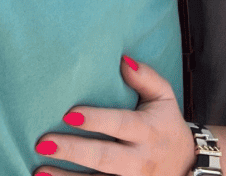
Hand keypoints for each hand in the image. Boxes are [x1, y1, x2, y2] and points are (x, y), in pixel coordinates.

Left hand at [34, 55, 194, 175]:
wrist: (187, 167)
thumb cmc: (166, 124)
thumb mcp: (164, 97)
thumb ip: (145, 77)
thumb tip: (122, 60)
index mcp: (147, 130)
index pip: (120, 124)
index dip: (96, 120)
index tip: (69, 113)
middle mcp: (139, 159)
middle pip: (104, 157)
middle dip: (73, 151)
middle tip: (43, 142)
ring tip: (39, 171)